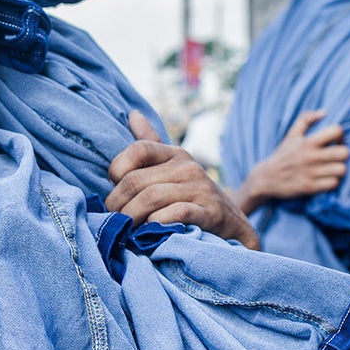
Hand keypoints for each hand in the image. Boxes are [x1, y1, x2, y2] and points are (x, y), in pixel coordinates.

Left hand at [106, 111, 259, 249]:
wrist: (235, 228)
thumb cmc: (194, 200)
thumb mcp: (174, 170)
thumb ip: (152, 145)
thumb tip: (133, 115)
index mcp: (176, 155)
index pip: (138, 149)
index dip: (117, 169)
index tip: (114, 190)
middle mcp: (189, 168)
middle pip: (137, 180)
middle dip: (118, 204)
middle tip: (115, 220)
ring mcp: (201, 190)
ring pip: (151, 198)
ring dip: (132, 218)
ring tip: (127, 231)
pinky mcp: (211, 214)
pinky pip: (176, 214)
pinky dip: (157, 224)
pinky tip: (150, 234)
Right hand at [233, 110, 348, 214]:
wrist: (265, 178)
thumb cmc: (282, 155)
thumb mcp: (291, 134)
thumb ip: (306, 119)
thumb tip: (324, 112)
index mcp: (307, 142)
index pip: (336, 131)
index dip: (341, 136)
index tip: (336, 142)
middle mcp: (310, 157)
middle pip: (345, 153)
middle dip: (342, 155)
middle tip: (336, 157)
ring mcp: (310, 173)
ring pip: (342, 169)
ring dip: (339, 169)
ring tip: (331, 169)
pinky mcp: (310, 187)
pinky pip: (334, 184)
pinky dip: (332, 182)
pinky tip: (326, 179)